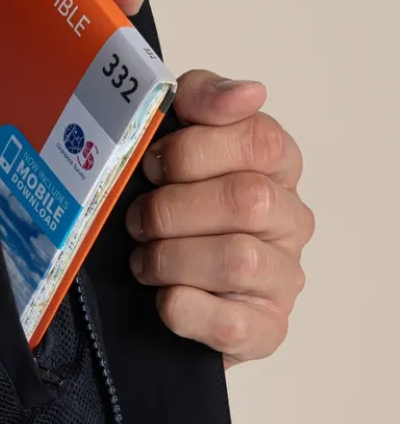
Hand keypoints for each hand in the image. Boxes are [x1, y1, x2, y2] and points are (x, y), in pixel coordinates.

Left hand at [125, 71, 314, 365]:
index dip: (192, 152)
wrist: (141, 290)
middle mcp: (288, 220)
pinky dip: (184, 308)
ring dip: (170, 258)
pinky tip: (162, 297)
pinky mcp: (264, 331)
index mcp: (273, 167)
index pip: (259, 140)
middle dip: (172, 209)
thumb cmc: (163, 206)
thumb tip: (247, 92)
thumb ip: (200, 99)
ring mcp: (281, 278)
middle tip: (135, 219)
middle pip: (248, 200)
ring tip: (142, 261)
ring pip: (238, 259)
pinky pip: (233, 323)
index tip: (151, 164)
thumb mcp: (169, 135)